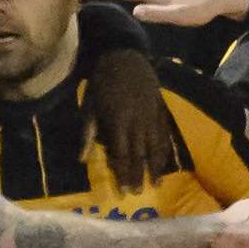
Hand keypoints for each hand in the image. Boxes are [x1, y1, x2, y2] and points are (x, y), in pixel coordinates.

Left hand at [82, 47, 169, 191]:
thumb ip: (88, 133)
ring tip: (157, 182)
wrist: (123, 54)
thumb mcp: (89, 106)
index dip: (123, 173)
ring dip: (156, 166)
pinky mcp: (161, 108)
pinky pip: (165, 133)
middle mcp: (138, 121)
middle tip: (139, 193)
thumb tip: (82, 159)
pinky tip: (166, 160)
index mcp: (118, 121)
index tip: (125, 191)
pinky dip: (166, 149)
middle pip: (139, 153)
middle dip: (139, 174)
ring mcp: (152, 115)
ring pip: (156, 146)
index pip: (122, 154)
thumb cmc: (101, 81)